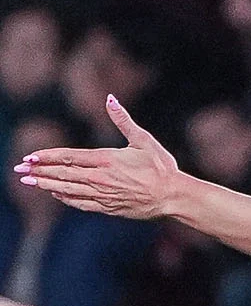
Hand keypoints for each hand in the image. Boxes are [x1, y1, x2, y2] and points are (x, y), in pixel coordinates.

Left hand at [15, 97, 186, 222]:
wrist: (175, 197)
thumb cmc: (162, 168)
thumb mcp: (143, 140)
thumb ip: (123, 120)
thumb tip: (110, 98)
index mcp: (106, 160)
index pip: (68, 157)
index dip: (46, 156)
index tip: (29, 156)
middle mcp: (101, 178)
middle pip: (62, 173)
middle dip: (38, 171)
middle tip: (19, 169)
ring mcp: (104, 194)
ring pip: (68, 189)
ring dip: (46, 185)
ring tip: (28, 182)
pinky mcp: (110, 208)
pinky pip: (82, 203)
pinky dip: (66, 198)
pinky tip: (55, 193)